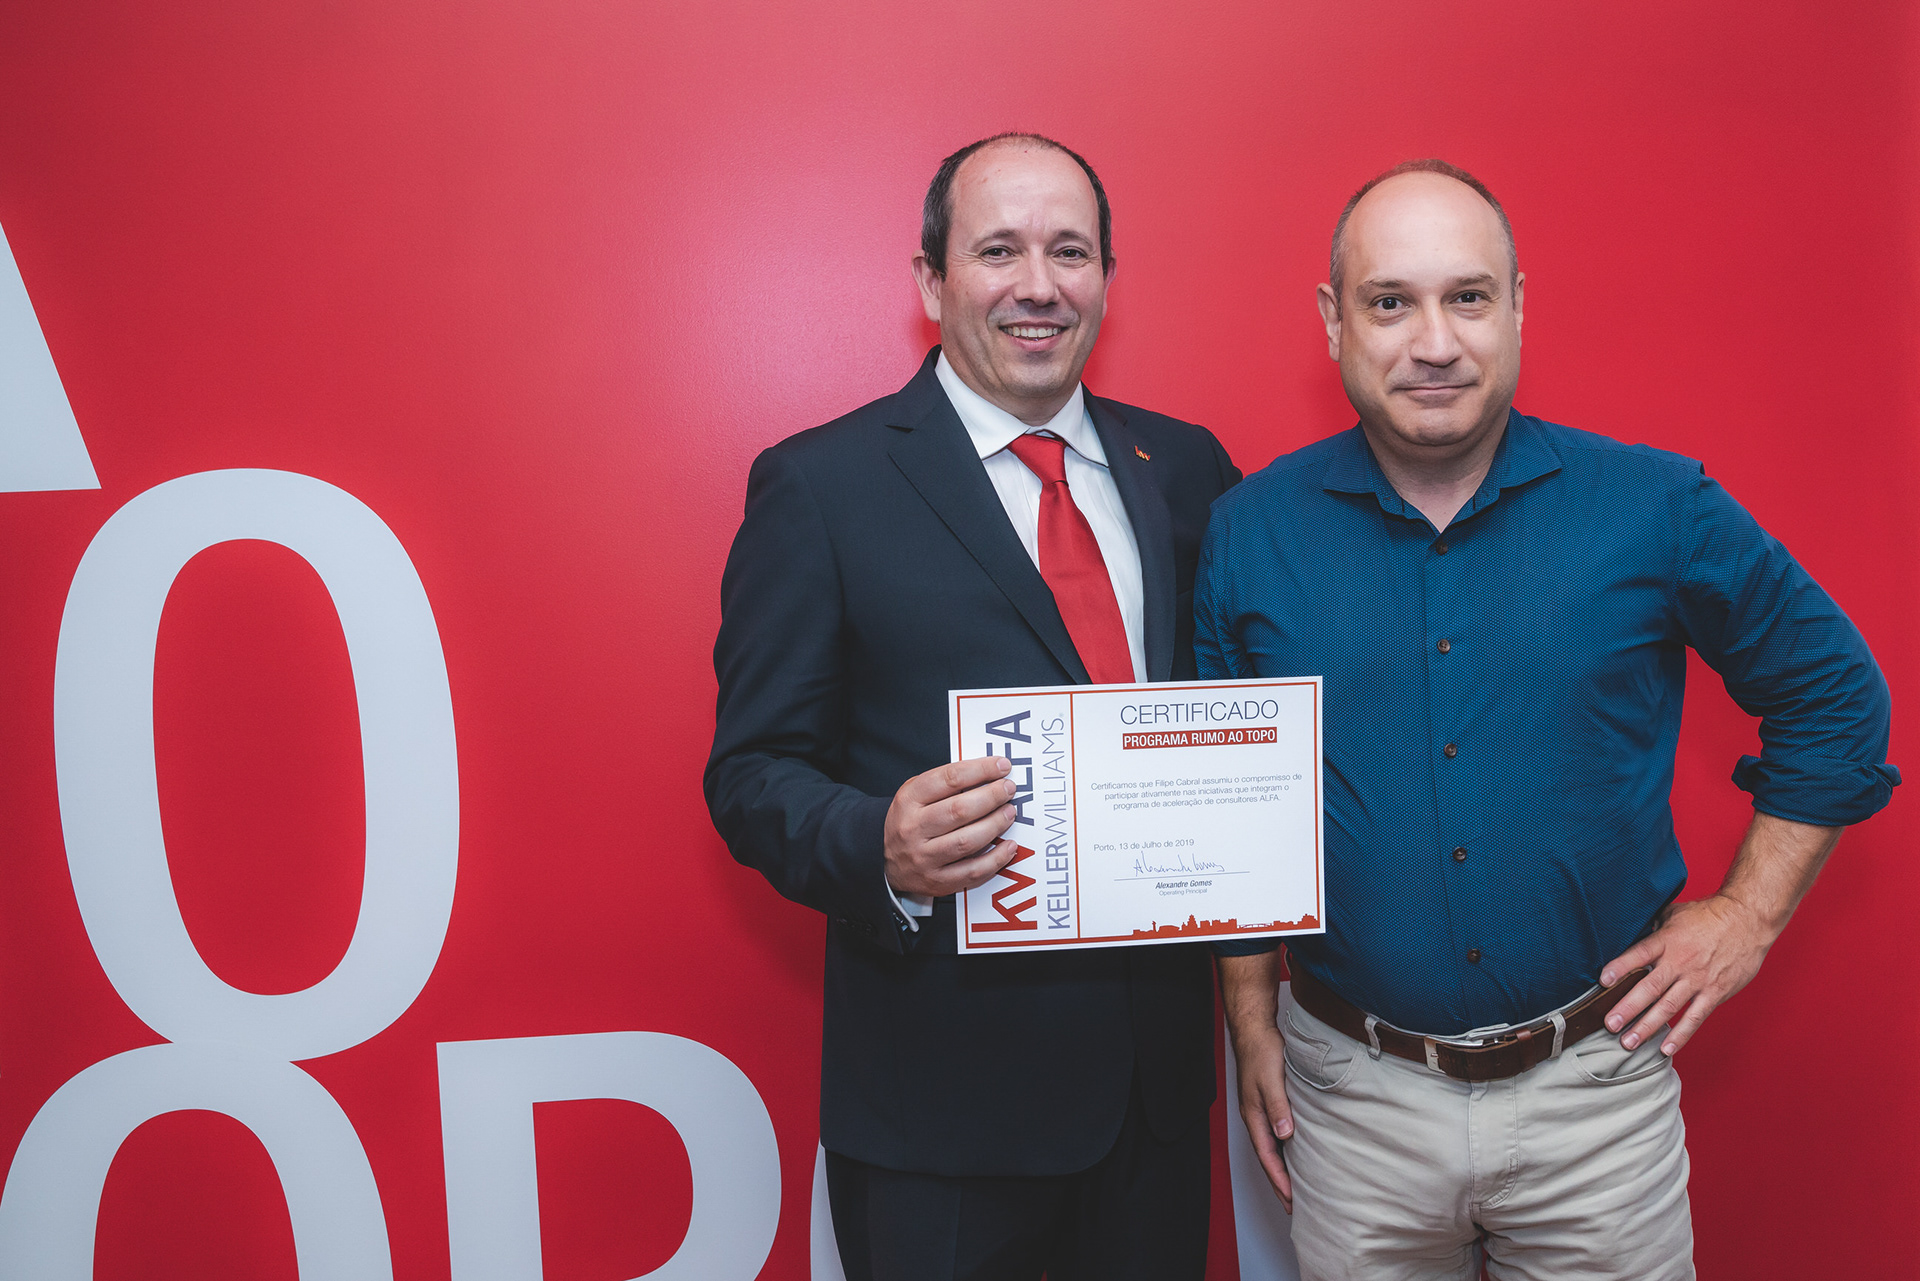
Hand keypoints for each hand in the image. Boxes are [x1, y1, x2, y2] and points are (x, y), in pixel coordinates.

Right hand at [884, 757, 1020, 897]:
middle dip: (991, 797)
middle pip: (959, 810)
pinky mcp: (937, 881)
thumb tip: (989, 773)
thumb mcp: (915, 793)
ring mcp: (924, 858)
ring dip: (995, 825)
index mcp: (909, 800)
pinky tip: (1009, 846)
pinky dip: (996, 859)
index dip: (980, 770)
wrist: (883, 859)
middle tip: (1008, 789)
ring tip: (1010, 813)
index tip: (1002, 765)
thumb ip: (946, 783)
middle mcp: (913, 828)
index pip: (949, 779)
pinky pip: (972, 872)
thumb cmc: (909, 820)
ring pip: (967, 841)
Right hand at [1232, 1023, 1294, 1211]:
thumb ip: (1278, 1107)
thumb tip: (1285, 1135)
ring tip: (1296, 1188)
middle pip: (1267, 1158)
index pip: (1267, 1157)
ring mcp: (1261, 1111)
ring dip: (1282, 1169)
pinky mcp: (1269, 1103)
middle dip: (1279, 1183)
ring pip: (1272, 1148)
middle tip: (1293, 1206)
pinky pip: (1277, 1135)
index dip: (1279, 1180)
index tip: (1292, 1200)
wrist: (1255, 1030)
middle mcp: (1256, 1118)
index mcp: (1254, 1117)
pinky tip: (1296, 1154)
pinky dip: (1285, 1151)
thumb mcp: (1271, 1080)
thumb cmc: (1262, 1052)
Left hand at [1599, 894, 1778, 1057]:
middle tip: (1609, 1025)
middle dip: (1627, 1007)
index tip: (1603, 982)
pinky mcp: (1715, 993)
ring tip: (1629, 1042)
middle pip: (1650, 987)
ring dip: (1647, 1026)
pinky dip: (1681, 1034)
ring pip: (1668, 1007)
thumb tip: (1630, 932)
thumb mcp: (1674, 913)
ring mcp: (1698, 980)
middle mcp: (1680, 962)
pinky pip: (1695, 1017)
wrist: (1748, 920)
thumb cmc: (1708, 916)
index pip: (1639, 954)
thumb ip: (1652, 927)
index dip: (1620, 967)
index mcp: (1667, 940)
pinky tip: (1666, 1048)